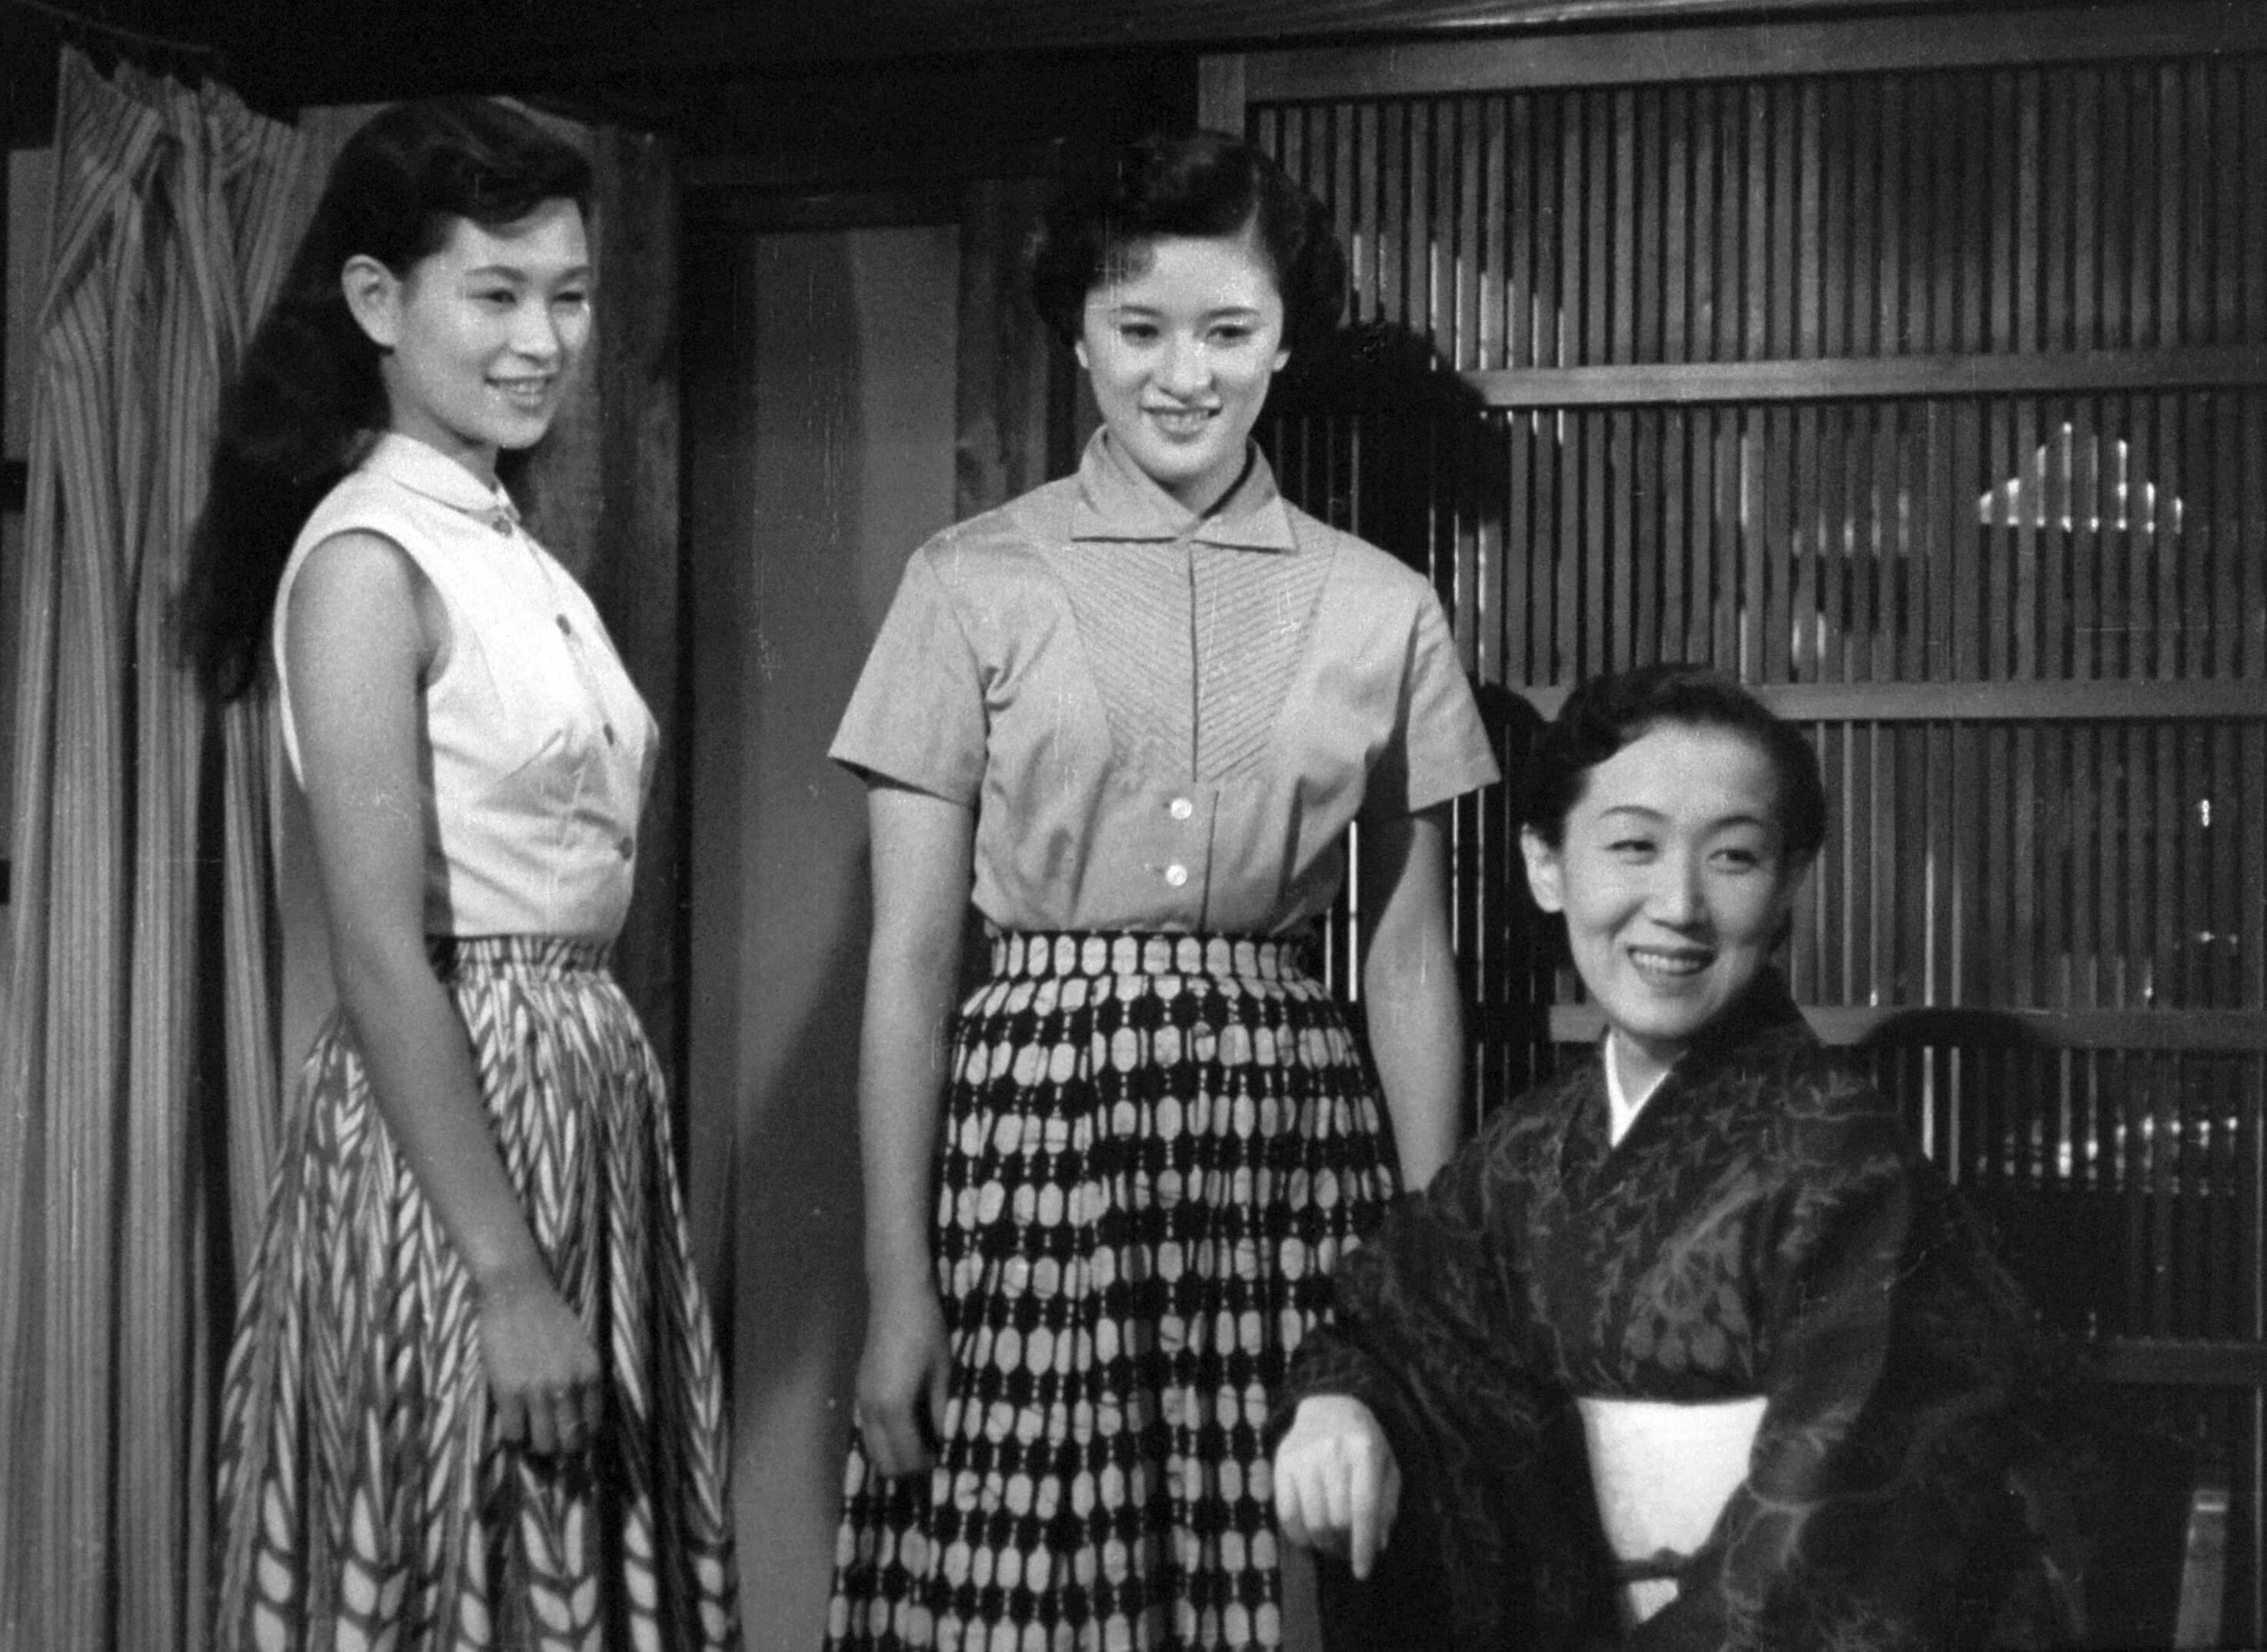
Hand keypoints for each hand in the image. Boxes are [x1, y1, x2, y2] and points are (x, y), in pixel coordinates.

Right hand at [475, 1264, 602, 1455]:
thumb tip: (580, 1418)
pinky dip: (513, 1436)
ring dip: (536, 1446)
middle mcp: (569, 1386)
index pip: (592, 1426)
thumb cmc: (550, 1317)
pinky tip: (513, 1424)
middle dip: (561, 1450)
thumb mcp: (582, 1347)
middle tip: (550, 1445)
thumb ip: (583, 1380)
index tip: (569, 1439)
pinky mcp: (508, 1391)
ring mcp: (538, 1391)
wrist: (518, 1292)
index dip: (580, 1439)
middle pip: (570, 1443)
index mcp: (591, 1374)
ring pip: (543, 1444)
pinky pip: (513, 1434)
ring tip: (531, 1438)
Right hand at [854, 1281, 951, 1477]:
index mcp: (893, 1407)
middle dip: (908, 1467)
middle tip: (934, 1455)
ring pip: (872, 1447)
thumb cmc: (926, 1331)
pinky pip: (868, 1429)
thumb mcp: (943, 1373)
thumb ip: (941, 1412)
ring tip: (922, 1441)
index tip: (946, 1460)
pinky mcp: (859, 1389)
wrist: (896, 1295)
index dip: (927, 1466)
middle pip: (883, 1462)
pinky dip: (885, 1437)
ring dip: (894, 1453)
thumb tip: (944, 1441)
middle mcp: (870, 1410)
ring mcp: (860, 1399)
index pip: (907, 1457)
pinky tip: (907, 1423)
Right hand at [1273, 1394, 1401, 1579]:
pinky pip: (1286, 1514)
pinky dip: (1298, 1535)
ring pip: (1312, 1521)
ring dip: (1324, 1544)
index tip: (1362, 1572)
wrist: (1329, 1406)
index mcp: (1365, 1452)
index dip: (1363, 1546)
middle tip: (1348, 1552)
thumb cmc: (1365, 1443)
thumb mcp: (1387, 1467)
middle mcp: (1333, 1453)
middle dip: (1344, 1546)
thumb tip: (1378, 1544)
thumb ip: (1387, 1505)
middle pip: (1337, 1519)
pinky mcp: (1282, 1463)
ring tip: (1332, 1545)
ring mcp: (1304, 1457)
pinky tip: (1309, 1538)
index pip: (1364, 1509)